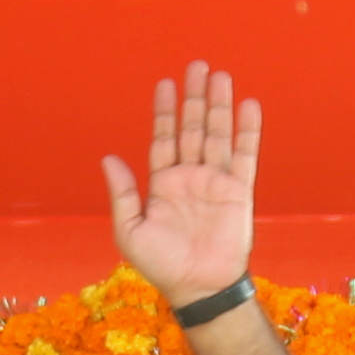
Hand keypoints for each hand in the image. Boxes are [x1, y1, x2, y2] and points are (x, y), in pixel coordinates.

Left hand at [104, 61, 259, 304]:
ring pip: (217, 134)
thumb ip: (122, 194)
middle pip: (192, 128)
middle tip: (196, 66)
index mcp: (163, 185)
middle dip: (193, 97)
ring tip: (220, 76)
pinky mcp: (239, 192)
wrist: (199, 288)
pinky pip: (245, 155)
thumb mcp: (130, 231)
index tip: (165, 84)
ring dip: (218, 106)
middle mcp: (190, 178)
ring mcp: (215, 182)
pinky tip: (247, 105)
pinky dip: (247, 131)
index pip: (164, 139)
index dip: (165, 112)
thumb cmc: (161, 266)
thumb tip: (108, 158)